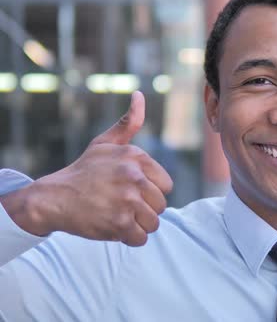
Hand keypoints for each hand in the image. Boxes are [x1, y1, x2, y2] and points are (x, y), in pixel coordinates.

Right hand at [2, 91, 172, 245]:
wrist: (53, 197)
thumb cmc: (84, 171)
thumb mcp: (105, 143)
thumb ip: (128, 123)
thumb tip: (140, 95)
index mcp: (136, 158)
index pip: (167, 185)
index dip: (150, 191)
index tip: (130, 190)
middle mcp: (134, 177)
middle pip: (161, 205)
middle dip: (144, 209)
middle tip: (121, 205)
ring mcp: (127, 201)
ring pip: (153, 223)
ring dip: (138, 225)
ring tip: (118, 215)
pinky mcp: (119, 223)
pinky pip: (141, 238)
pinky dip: (129, 238)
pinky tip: (114, 227)